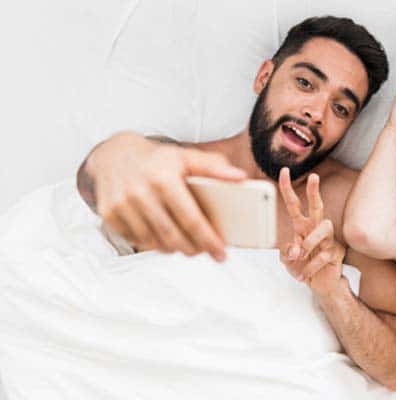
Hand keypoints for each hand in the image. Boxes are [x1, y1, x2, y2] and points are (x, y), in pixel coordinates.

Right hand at [86, 132, 246, 260]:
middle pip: (172, 235)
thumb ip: (214, 167)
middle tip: (208, 252)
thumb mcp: (186, 157)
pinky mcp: (109, 214)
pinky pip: (137, 240)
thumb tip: (241, 177)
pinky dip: (154, 245)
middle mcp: (139, 192)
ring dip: (175, 248)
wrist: (115, 154)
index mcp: (163, 178)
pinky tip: (165, 240)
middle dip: (194, 248)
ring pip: (154, 241)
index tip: (221, 253)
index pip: (191, 218)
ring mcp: (121, 205)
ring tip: (189, 246)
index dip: (208, 239)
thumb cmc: (159, 159)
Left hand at [278, 167, 345, 295]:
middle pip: (317, 205)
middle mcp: (316, 227)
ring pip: (323, 229)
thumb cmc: (302, 267)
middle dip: (314, 191)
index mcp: (301, 225)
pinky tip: (304, 277)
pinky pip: (323, 255)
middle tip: (314, 176)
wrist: (320, 285)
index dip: (287, 188)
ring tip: (299, 257)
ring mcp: (329, 238)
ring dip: (309, 243)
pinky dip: (309, 268)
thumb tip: (297, 250)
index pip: (294, 204)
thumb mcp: (288, 260)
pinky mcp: (337, 251)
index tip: (283, 171)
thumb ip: (288, 252)